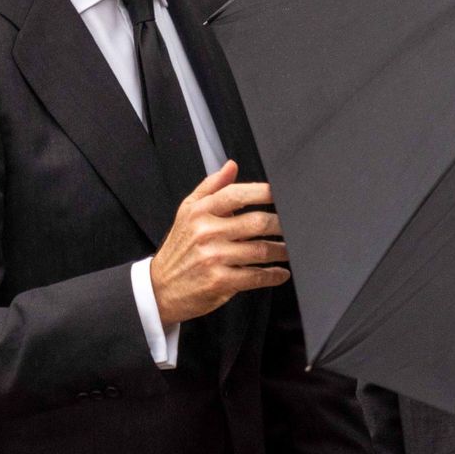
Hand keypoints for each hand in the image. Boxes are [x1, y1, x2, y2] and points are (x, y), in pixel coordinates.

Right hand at [149, 160, 289, 327]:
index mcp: (200, 211)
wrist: (160, 287)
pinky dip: (273, 275)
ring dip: (281, 250)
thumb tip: (232, 166)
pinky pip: (256, 276)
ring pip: (260, 250)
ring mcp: (214, 258)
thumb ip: (211, 187)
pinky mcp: (220, 281)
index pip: (237, 194)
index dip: (263, 192)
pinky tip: (280, 272)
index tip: (281, 194)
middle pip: (256, 222)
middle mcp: (207, 232)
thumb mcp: (187, 211)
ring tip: (288, 250)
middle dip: (280, 224)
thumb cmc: (179, 248)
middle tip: (293, 226)